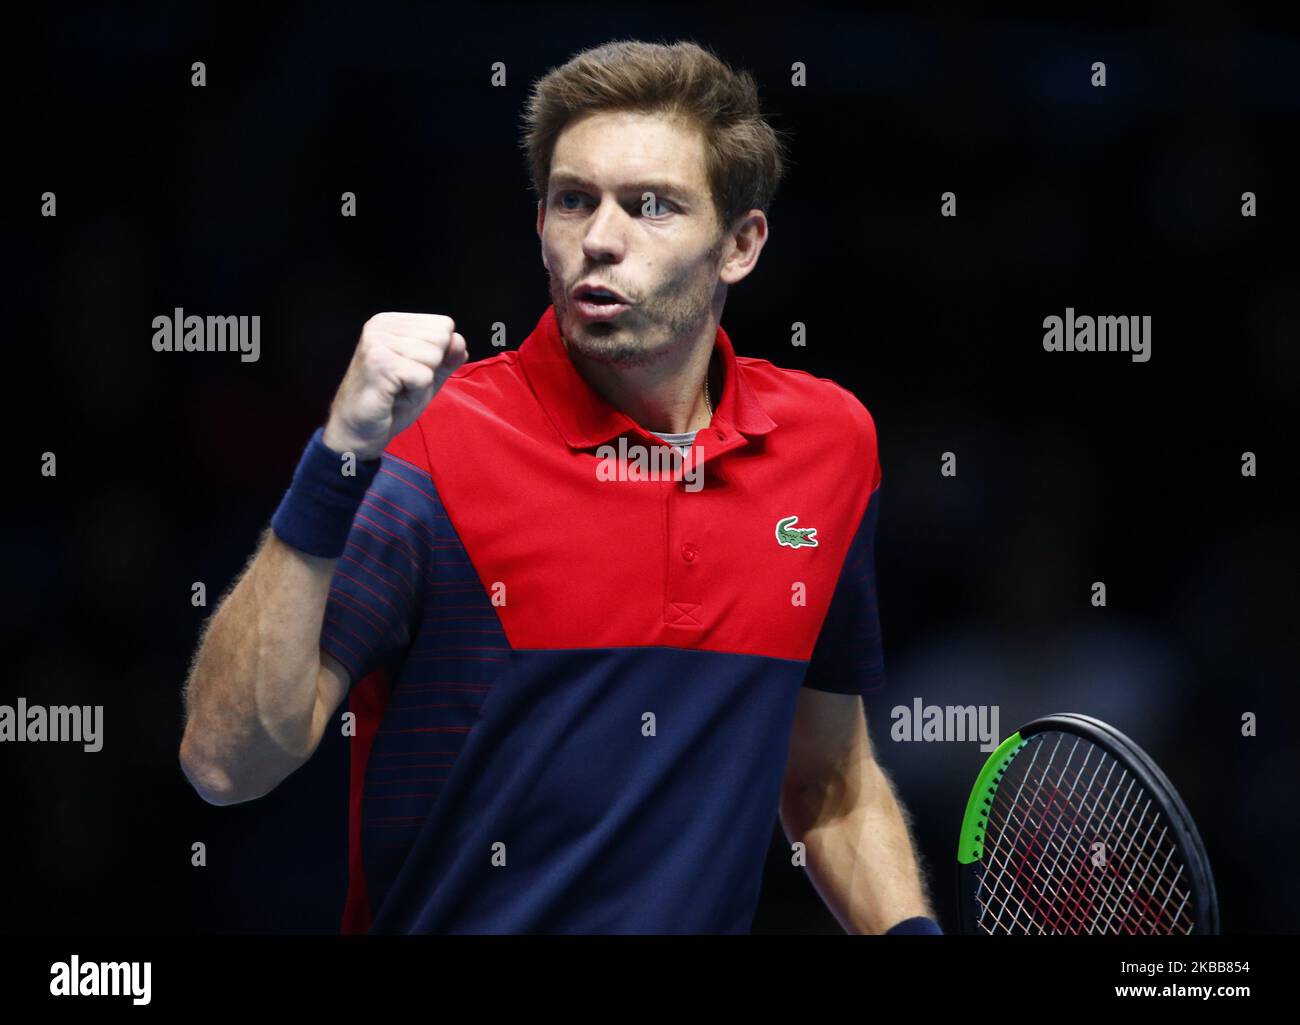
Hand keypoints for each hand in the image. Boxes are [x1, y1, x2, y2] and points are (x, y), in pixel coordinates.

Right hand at [322, 313, 466, 459]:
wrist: (359, 432)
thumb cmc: (391, 403)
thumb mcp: (428, 376)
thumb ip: (448, 357)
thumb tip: (459, 340)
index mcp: (392, 322)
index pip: (444, 325)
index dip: (437, 357)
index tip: (409, 372)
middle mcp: (381, 326)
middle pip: (441, 339)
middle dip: (429, 370)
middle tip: (402, 383)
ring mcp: (377, 342)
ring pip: (433, 357)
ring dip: (421, 384)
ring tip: (397, 390)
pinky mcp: (379, 363)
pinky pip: (423, 376)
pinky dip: (414, 394)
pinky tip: (393, 397)